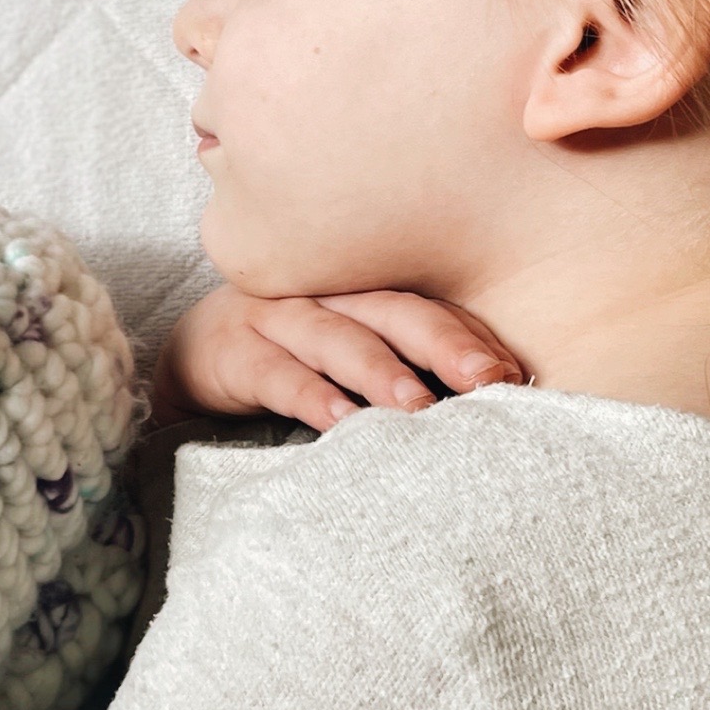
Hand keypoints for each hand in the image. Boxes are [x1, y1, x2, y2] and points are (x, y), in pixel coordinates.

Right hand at [149, 282, 521, 432]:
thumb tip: (490, 393)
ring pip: (337, 338)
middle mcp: (326, 292)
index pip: (430, 307)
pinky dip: (310, 395)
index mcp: (366, 288)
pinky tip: (338, 421)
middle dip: (445, 344)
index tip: (515, 374)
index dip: (474, 337)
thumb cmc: (292, 353)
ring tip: (419, 406)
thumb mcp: (350, 345)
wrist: (194, 351)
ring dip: (381, 371)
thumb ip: (409, 361)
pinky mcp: (234, 352)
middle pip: (394, 310)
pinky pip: (277, 374)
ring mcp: (277, 317)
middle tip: (488, 379)